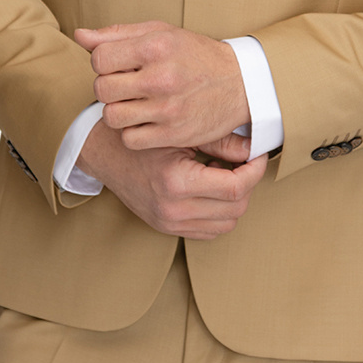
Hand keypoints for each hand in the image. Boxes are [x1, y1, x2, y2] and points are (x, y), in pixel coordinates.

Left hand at [74, 21, 249, 150]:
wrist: (240, 83)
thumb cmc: (196, 55)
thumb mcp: (161, 33)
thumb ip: (118, 34)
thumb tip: (80, 36)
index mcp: (155, 46)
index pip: (99, 59)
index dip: (103, 63)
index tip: (118, 65)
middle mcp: (161, 78)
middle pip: (102, 89)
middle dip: (108, 87)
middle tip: (125, 85)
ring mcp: (167, 109)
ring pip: (112, 117)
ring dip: (118, 111)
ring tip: (134, 103)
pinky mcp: (173, 134)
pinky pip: (130, 139)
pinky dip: (133, 132)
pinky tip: (145, 120)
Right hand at [77, 120, 266, 238]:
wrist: (103, 152)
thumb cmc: (139, 135)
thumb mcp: (179, 131)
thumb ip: (220, 140)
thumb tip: (254, 147)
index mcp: (176, 182)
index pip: (236, 188)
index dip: (255, 171)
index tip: (258, 155)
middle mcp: (173, 209)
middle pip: (236, 208)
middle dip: (247, 184)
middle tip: (242, 161)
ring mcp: (169, 223)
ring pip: (226, 224)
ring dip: (234, 201)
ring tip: (224, 174)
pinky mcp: (167, 228)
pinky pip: (210, 231)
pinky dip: (219, 214)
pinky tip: (211, 189)